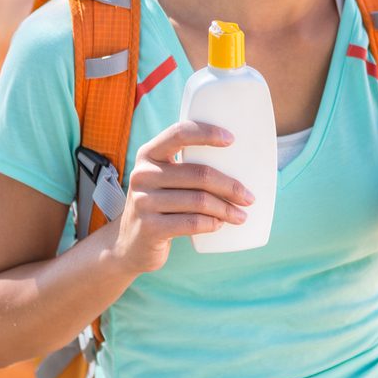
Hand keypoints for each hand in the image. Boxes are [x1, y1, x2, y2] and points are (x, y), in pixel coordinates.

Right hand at [108, 121, 255, 274]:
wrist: (129, 244)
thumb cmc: (160, 205)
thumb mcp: (165, 179)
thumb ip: (188, 166)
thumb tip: (240, 162)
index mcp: (149, 154)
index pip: (180, 133)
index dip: (207, 134)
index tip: (232, 140)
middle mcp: (143, 174)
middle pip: (199, 174)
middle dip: (231, 186)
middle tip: (249, 198)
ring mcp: (143, 201)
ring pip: (199, 201)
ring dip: (226, 209)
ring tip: (240, 215)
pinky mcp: (149, 228)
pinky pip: (192, 223)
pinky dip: (212, 223)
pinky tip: (219, 224)